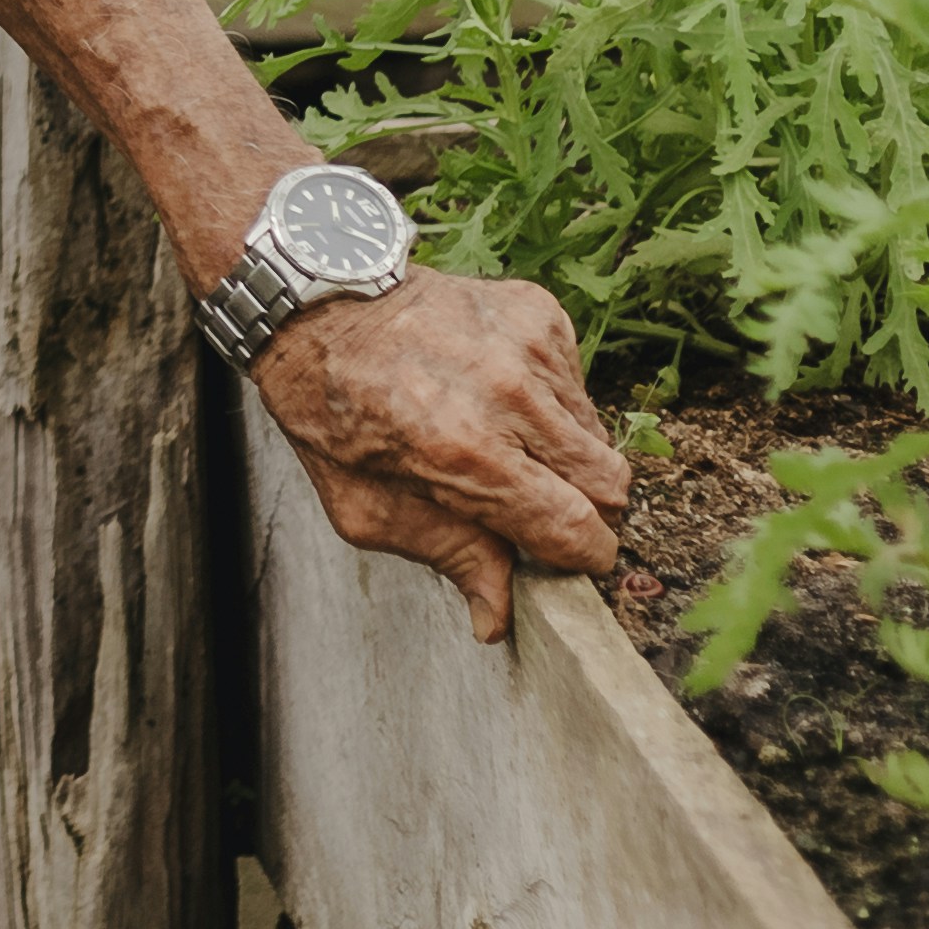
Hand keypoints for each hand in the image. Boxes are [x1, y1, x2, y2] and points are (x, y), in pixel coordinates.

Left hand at [249, 268, 631, 644]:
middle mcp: (508, 397)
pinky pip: (577, 384)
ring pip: (597, 435)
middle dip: (588, 511)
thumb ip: (449, 560)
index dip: (584, 557)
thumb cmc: (333, 411)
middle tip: (545, 509)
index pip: (576, 529)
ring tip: (510, 446)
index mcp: (466, 455)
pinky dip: (552, 404)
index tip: (572, 560)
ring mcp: (528, 348)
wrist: (318, 308)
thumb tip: (497, 620)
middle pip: (610, 485)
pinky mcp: (538, 312)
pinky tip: (501, 398)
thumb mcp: (367, 509)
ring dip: (567, 456)